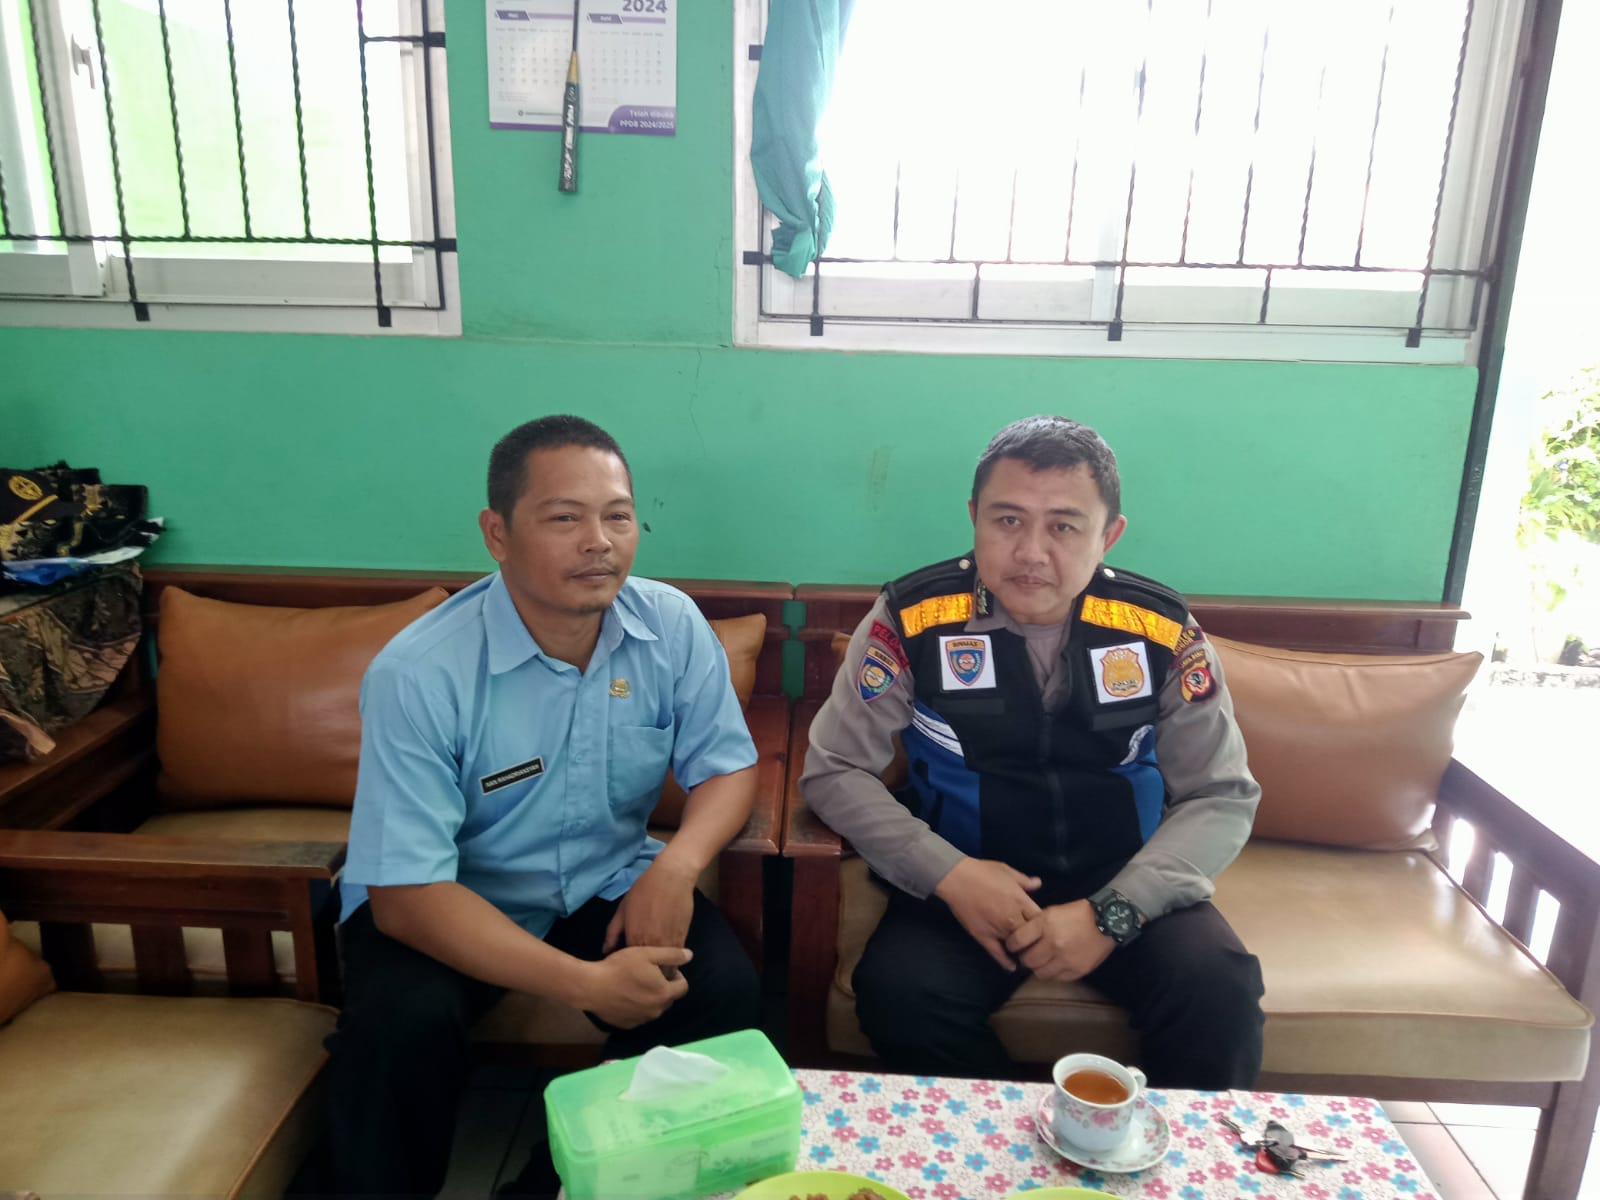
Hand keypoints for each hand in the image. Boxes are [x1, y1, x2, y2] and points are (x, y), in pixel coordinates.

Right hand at [578, 945, 692, 1027]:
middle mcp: (656, 1011)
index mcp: (664, 994)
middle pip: (668, 998)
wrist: (591, 987)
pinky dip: (637, 1006)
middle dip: (664, 986)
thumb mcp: (647, 954)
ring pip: (654, 1007)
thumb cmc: (620, 967)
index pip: (683, 987)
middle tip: (649, 974)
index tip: (664, 968)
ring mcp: (641, 1020)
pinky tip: (625, 995)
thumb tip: (690, 956)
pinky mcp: (627, 1025)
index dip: (677, 976)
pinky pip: (639, 1015)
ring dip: (650, 997)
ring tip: (636, 984)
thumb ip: (671, 955)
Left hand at [602, 856, 697, 969]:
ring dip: (659, 974)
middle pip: (647, 972)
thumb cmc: (644, 890)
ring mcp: (668, 944)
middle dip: (643, 977)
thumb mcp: (622, 909)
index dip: (626, 969)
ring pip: (663, 969)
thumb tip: (606, 951)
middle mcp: (652, 945)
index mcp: (634, 939)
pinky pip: (675, 959)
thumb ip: (613, 932)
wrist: (672, 878)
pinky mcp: (682, 940)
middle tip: (638, 977)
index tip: (623, 970)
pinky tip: (666, 963)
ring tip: (653, 973)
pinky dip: (671, 964)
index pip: (628, 965)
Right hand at [933, 857, 1042, 970]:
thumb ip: (1024, 881)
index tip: (1044, 928)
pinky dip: (1006, 962)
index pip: (1041, 921)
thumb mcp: (1007, 871)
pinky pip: (997, 953)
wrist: (957, 878)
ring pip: (1017, 947)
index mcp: (1021, 901)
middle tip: (1039, 946)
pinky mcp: (983, 936)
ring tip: (1028, 957)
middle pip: (1032, 937)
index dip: (1044, 925)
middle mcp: (1012, 918)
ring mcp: (998, 929)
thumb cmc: (983, 872)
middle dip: (1036, 940)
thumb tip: (1038, 884)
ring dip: (1022, 951)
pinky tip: (1012, 967)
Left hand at [1005, 900, 1114, 980]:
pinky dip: (1054, 972)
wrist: (1106, 921)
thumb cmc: (1076, 914)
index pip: (1017, 941)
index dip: (1011, 945)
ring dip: (1039, 967)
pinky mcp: (1076, 970)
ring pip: (1040, 973)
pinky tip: (1057, 963)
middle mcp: (1053, 943)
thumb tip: (1019, 940)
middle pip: (1027, 960)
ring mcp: (1065, 959)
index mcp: (1045, 925)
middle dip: (1025, 958)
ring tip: (1044, 960)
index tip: (1013, 946)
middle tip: (1029, 954)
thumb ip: (1035, 925)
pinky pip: (1057, 978)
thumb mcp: (1052, 912)